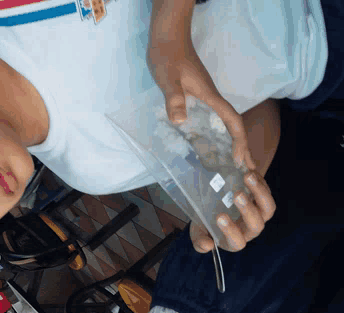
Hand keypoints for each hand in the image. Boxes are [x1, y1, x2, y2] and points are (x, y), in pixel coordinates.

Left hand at [148, 36, 256, 170]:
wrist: (167, 39)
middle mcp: (212, 98)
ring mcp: (205, 96)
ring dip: (231, 140)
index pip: (231, 121)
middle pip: (232, 124)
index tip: (242, 160)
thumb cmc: (168, 58)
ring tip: (233, 161)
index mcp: (211, 97)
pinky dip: (216, 131)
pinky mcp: (197, 94)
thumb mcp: (169, 80)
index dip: (238, 141)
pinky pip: (212, 117)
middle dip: (241, 146)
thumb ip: (174, 98)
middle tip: (248, 169)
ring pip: (224, 122)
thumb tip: (180, 122)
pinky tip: (208, 141)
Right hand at [189, 171, 275, 252]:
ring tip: (247, 177)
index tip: (219, 216)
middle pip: (256, 225)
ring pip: (268, 208)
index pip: (237, 242)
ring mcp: (259, 214)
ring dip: (260, 192)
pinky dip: (259, 181)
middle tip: (236, 195)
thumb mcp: (198, 229)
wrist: (213, 200)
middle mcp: (250, 229)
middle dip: (248, 210)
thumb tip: (208, 245)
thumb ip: (199, 240)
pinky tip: (247, 171)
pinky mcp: (262, 198)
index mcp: (234, 240)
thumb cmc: (206, 219)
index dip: (230, 231)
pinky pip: (267, 191)